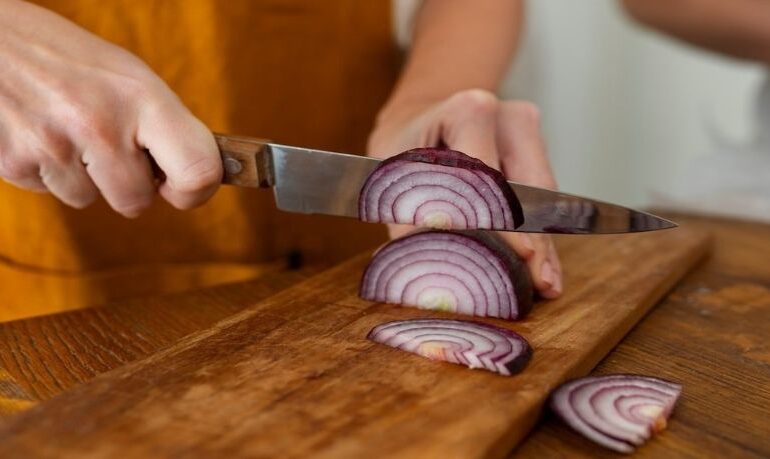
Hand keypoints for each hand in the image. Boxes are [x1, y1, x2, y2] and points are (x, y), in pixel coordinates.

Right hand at [0, 0, 220, 216]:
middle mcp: (101, 124)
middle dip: (127, 184)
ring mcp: (53, 144)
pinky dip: (47, 170)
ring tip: (67, 128)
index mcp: (143, 98)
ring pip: (88, 200)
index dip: (194, 191)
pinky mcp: (13, 161)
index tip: (179, 187)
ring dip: (82, 176)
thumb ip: (165, 127)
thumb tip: (200, 179)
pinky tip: (41, 131)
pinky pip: (48, 191)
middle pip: (136, 202)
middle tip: (109, 146)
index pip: (198, 170)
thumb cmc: (72, 61)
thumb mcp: (131, 78)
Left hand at [367, 89, 562, 298]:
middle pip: (527, 188)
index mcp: (466, 110)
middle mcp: (505, 115)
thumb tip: (431, 276)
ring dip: (542, 243)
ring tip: (544, 283)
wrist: (416, 118)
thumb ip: (412, 228)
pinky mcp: (535, 146)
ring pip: (542, 195)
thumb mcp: (394, 182)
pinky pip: (541, 196)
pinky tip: (541, 266)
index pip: (489, 177)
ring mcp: (526, 129)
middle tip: (539, 283)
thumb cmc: (401, 149)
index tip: (520, 257)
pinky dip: (539, 233)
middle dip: (533, 241)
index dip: (503, 220)